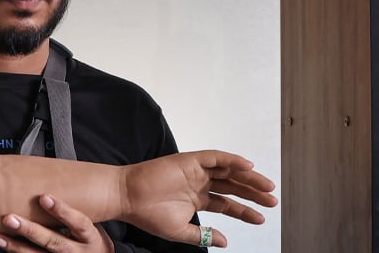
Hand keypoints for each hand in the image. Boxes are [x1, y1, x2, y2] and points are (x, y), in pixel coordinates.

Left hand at [0, 194, 114, 252]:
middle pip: (54, 242)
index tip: (44, 197)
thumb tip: (49, 183)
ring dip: (16, 246)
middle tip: (10, 218)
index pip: (79, 223)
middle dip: (30, 230)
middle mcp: (77, 252)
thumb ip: (75, 208)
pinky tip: (4, 247)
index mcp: (89, 237)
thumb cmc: (91, 239)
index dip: (62, 211)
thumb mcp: (92, 224)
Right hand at [119, 150, 277, 247]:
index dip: (245, 211)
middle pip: (232, 186)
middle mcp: (199, 183)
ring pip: (228, 171)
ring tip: (266, 186)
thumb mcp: (179, 231)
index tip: (261, 218)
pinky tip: (247, 167)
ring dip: (248, 177)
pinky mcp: (189, 161)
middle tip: (272, 200)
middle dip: (253, 193)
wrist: (128, 198)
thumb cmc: (147, 214)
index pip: (227, 203)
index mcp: (197, 199)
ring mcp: (195, 171)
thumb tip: (224, 241)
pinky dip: (231, 160)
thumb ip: (202, 234)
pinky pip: (214, 158)